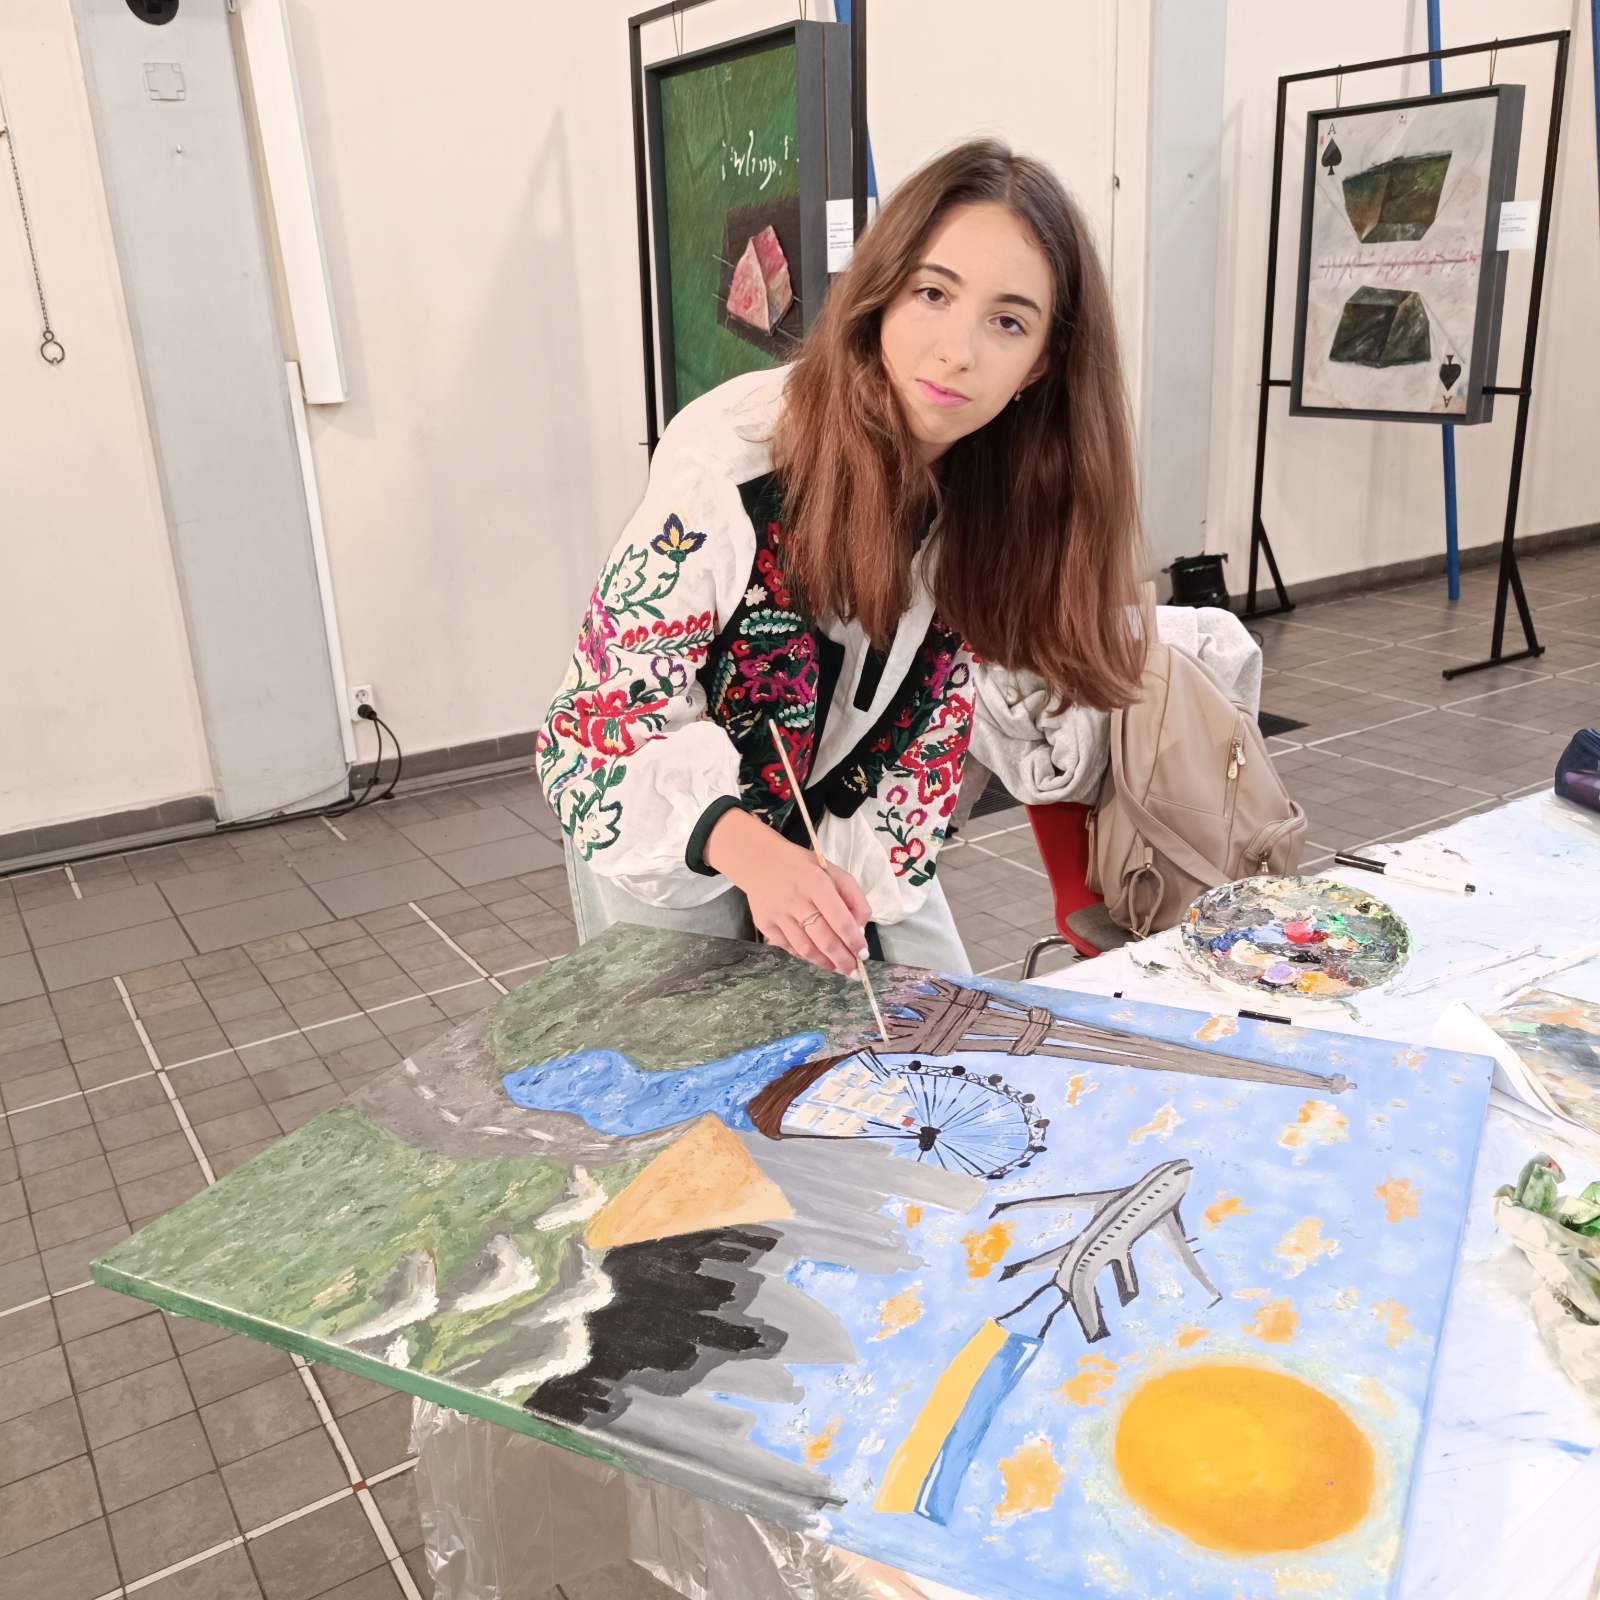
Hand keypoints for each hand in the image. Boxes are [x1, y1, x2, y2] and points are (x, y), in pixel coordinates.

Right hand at [704, 808, 871, 976]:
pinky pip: (788, 947)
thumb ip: (853, 898)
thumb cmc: (804, 868)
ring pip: (805, 948)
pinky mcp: (764, 924)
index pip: (840, 919)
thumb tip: (859, 929)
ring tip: (837, 968)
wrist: (760, 861)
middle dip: (842, 959)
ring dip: (824, 963)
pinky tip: (816, 957)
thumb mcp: (834, 872)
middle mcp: (796, 900)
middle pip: (823, 939)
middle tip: (854, 971)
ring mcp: (778, 914)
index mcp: (817, 883)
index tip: (863, 954)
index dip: (853, 940)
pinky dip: (804, 956)